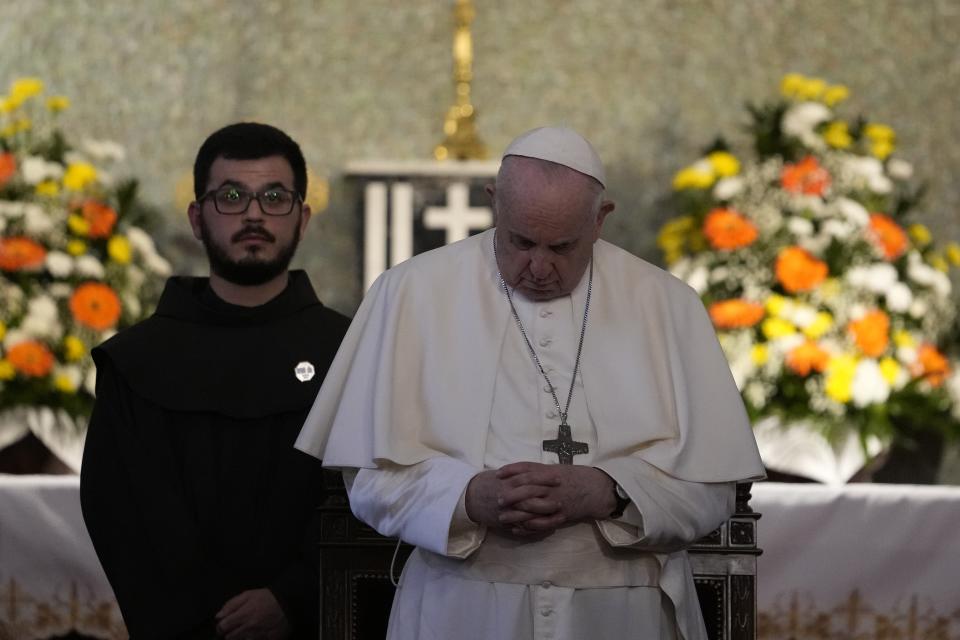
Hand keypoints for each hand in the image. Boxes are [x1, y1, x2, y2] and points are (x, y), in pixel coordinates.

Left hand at [215, 588, 290, 639]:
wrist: (288, 604)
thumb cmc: (268, 598)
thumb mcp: (249, 594)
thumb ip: (231, 604)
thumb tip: (219, 615)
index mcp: (243, 615)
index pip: (222, 627)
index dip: (220, 626)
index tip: (224, 625)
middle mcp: (249, 628)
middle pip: (229, 637)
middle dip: (229, 633)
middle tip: (236, 627)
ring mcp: (257, 636)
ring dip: (240, 637)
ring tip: (246, 630)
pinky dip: (252, 639)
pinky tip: (255, 634)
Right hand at [465, 468, 560, 532]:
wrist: (470, 497)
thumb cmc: (489, 483)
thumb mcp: (504, 474)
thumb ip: (519, 472)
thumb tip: (540, 469)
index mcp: (509, 481)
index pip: (530, 477)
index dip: (545, 478)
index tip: (558, 478)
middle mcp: (508, 495)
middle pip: (532, 497)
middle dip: (548, 498)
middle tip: (562, 499)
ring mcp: (507, 510)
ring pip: (529, 514)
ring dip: (545, 515)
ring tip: (560, 515)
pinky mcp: (506, 522)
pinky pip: (523, 527)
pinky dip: (536, 528)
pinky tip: (548, 527)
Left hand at [496, 462, 615, 533]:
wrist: (596, 489)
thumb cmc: (574, 477)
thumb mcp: (556, 468)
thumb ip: (538, 470)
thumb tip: (517, 471)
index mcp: (551, 473)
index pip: (528, 469)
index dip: (511, 471)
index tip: (498, 474)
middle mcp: (553, 487)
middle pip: (528, 490)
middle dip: (511, 495)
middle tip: (498, 500)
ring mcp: (557, 502)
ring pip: (534, 508)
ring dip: (516, 514)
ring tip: (503, 517)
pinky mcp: (561, 516)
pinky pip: (543, 524)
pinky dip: (529, 527)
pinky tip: (517, 529)